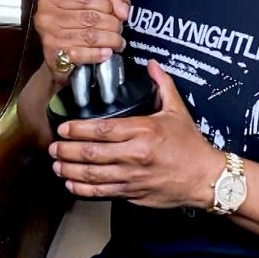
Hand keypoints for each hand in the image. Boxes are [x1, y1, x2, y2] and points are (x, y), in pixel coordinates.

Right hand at [33, 0, 130, 82]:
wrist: (55, 58)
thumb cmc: (72, 27)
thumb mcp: (88, 6)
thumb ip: (111, 0)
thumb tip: (123, 11)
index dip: (106, 5)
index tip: (116, 13)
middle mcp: (47, 17)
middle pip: (89, 17)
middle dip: (111, 24)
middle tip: (119, 30)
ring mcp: (49, 37)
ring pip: (89, 36)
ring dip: (110, 40)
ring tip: (118, 42)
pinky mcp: (54, 57)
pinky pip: (82, 54)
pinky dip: (98, 54)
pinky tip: (107, 53)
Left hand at [49, 60, 221, 208]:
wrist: (204, 178)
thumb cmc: (191, 145)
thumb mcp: (177, 110)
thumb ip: (162, 85)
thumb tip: (151, 64)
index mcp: (143, 132)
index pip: (103, 129)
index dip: (78, 130)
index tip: (64, 128)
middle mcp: (134, 155)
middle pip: (92, 153)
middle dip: (67, 150)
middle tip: (53, 146)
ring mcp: (132, 177)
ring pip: (93, 175)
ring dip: (70, 170)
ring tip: (57, 164)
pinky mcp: (133, 193)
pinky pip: (102, 193)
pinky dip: (83, 190)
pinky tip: (71, 184)